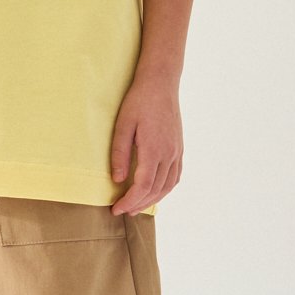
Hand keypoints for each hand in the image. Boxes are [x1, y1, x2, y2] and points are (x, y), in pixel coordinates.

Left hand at [108, 75, 182, 214]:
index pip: (142, 186)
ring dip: (152, 199)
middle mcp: (169, 154)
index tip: (115, 208)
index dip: (128, 201)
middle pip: (155, 190)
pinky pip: (175, 176)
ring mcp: (177, 152)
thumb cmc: (139, 101)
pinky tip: (155, 191)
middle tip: (123, 210)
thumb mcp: (122, 125)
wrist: (161, 83)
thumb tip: (117, 179)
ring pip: (168, 186)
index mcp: (154, 150)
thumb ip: (120, 154)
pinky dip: (165, 189)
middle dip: (138, 204)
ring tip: (137, 206)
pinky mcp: (179, 148)